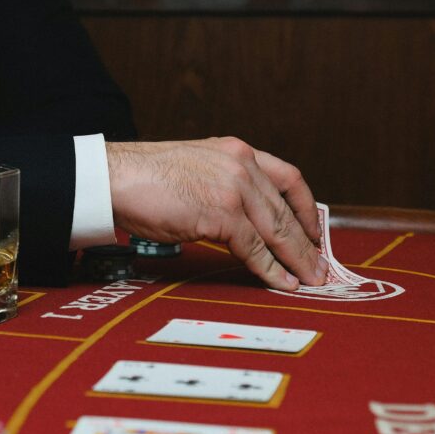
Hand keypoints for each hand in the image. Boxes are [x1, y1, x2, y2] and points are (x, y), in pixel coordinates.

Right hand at [106, 137, 328, 289]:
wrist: (115, 178)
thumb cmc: (143, 178)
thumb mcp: (194, 168)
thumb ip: (222, 182)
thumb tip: (240, 217)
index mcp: (236, 150)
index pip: (289, 177)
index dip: (307, 207)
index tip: (314, 230)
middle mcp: (242, 165)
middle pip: (288, 209)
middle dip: (307, 242)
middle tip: (319, 265)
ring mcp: (234, 188)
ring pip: (278, 230)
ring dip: (298, 260)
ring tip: (310, 280)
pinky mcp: (222, 214)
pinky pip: (256, 249)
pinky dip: (272, 270)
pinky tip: (281, 283)